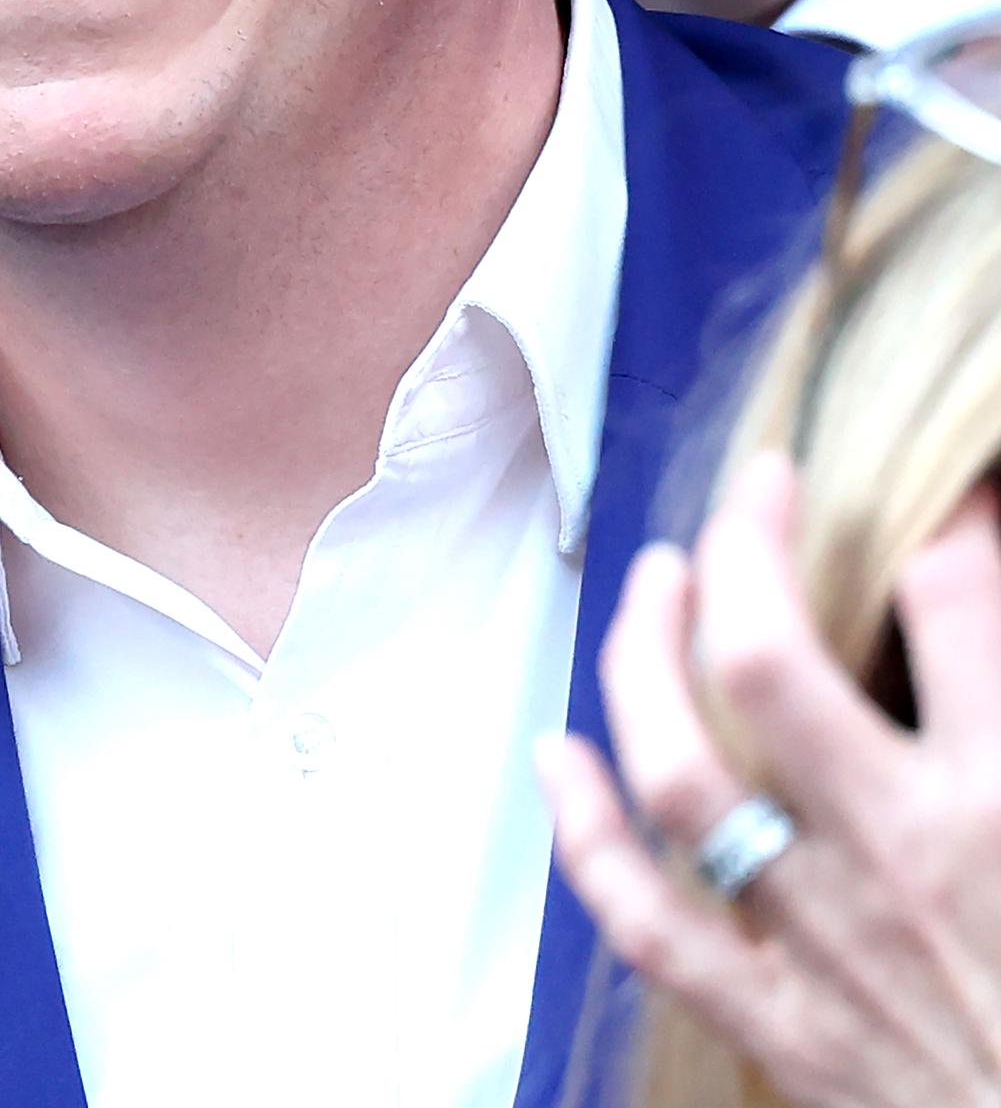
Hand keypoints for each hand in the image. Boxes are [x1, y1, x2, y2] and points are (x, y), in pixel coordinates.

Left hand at [536, 452, 1000, 1107]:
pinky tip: (560, 754)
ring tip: (657, 577)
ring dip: (646, 657)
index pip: (952, 599)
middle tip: (754, 492)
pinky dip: (586, 834)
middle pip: (766, 663)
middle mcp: (895, 858)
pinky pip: (647, 920)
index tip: (949, 489)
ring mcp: (820, 943)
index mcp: (999, 805)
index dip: (952, 517)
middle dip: (742, 550)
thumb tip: (978, 590)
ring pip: (681, 769)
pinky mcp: (780, 1029)